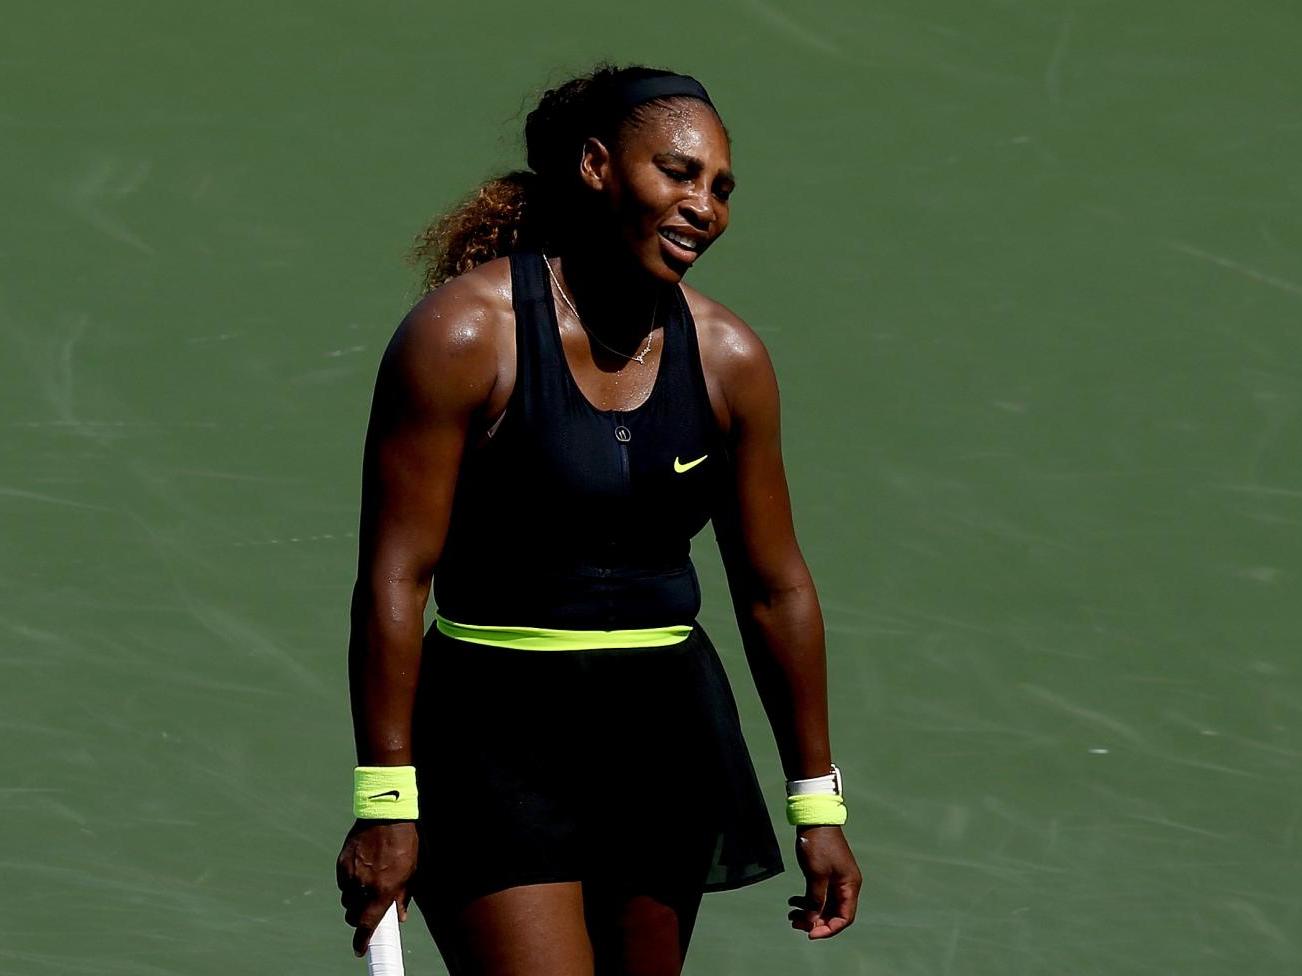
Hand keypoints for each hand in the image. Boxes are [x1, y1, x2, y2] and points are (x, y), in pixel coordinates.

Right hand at [336, 819, 419, 955]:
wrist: (386, 816)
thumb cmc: (405, 843)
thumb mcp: (412, 872)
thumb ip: (404, 897)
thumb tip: (400, 916)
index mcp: (383, 890)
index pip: (367, 924)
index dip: (362, 940)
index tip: (360, 949)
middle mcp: (364, 885)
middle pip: (352, 915)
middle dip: (359, 917)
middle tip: (369, 910)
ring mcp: (351, 874)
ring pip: (346, 899)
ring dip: (355, 899)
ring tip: (368, 884)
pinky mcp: (342, 864)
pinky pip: (342, 883)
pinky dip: (349, 883)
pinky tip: (362, 871)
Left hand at [787, 825, 860, 938]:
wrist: (815, 819)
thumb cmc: (818, 845)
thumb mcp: (816, 875)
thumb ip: (816, 900)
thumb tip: (813, 921)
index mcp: (849, 886)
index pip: (844, 918)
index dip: (828, 929)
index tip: (810, 934)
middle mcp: (846, 885)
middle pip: (833, 913)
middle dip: (815, 921)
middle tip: (795, 923)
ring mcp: (836, 879)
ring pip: (824, 905)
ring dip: (809, 912)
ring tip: (791, 914)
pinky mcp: (826, 874)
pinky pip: (819, 894)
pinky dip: (807, 900)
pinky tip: (793, 901)